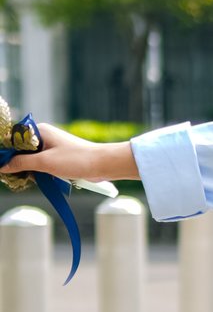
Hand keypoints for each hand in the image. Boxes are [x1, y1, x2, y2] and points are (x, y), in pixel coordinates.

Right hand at [1, 120, 136, 186]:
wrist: (103, 165)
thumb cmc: (76, 160)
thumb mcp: (44, 162)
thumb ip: (21, 163)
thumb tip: (3, 165)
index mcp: (39, 131)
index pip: (13, 139)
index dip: (7, 153)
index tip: (3, 167)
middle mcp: (44, 137)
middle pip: (20, 151)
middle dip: (18, 164)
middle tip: (18, 176)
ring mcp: (51, 147)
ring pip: (30, 160)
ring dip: (30, 171)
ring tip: (35, 178)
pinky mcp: (58, 157)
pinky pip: (41, 165)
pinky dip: (40, 172)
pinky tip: (42, 179)